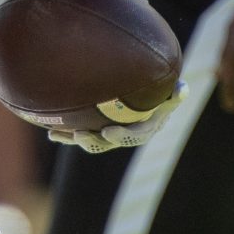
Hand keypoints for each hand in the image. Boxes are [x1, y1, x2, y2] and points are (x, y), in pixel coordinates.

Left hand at [50, 81, 185, 153]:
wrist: (143, 93)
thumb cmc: (159, 92)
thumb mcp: (169, 93)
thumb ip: (174, 94)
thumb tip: (183, 90)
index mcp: (145, 127)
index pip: (135, 135)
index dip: (122, 135)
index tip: (107, 131)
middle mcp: (126, 134)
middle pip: (109, 143)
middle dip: (93, 141)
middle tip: (79, 135)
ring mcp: (109, 132)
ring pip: (91, 140)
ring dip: (75, 138)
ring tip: (58, 134)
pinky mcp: (96, 128)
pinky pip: (80, 133)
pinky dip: (66, 134)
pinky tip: (51, 133)